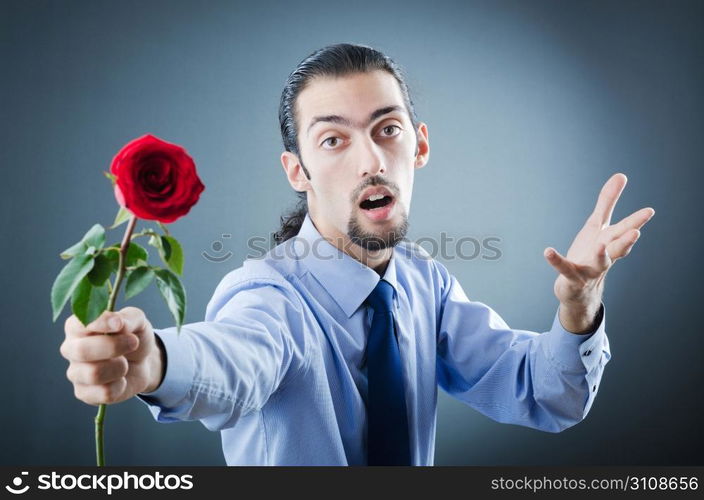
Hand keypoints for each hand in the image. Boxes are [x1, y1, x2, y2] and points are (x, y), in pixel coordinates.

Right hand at [60, 307, 163, 404]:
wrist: (143, 362)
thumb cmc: (133, 335)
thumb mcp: (137, 320)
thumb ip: (128, 317)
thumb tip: (117, 322)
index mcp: (77, 327)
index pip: (79, 324)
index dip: (100, 324)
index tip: (120, 324)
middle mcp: (71, 349)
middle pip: (82, 351)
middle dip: (113, 347)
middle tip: (133, 343)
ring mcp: (75, 372)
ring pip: (93, 374)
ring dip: (120, 367)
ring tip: (126, 362)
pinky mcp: (84, 393)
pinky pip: (103, 392)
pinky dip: (120, 385)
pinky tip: (121, 379)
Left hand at [544, 173, 654, 331]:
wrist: (579, 290)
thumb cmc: (590, 253)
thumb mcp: (597, 226)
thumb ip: (608, 202)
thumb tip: (621, 175)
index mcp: (610, 242)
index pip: (625, 231)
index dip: (637, 221)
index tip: (649, 211)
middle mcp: (604, 256)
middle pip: (617, 248)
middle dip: (627, 241)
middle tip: (636, 233)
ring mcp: (589, 269)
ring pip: (598, 262)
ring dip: (600, 254)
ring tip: (599, 245)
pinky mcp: (571, 277)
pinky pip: (564, 269)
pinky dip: (556, 261)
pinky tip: (548, 251)